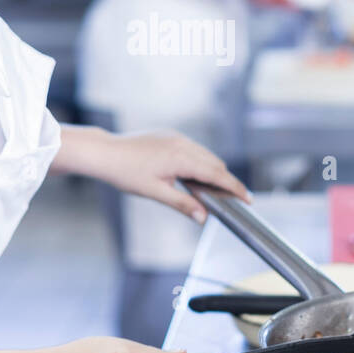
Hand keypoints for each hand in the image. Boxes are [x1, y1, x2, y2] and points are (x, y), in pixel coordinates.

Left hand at [96, 129, 250, 221]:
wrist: (106, 152)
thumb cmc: (126, 173)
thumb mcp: (155, 192)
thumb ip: (182, 204)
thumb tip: (203, 217)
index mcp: (181, 157)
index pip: (216, 174)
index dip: (234, 187)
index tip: (247, 198)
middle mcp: (182, 143)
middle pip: (214, 163)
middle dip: (227, 180)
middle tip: (235, 199)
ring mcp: (175, 137)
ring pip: (205, 154)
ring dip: (213, 170)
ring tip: (217, 190)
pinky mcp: (169, 135)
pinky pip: (193, 148)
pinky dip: (200, 162)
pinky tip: (196, 175)